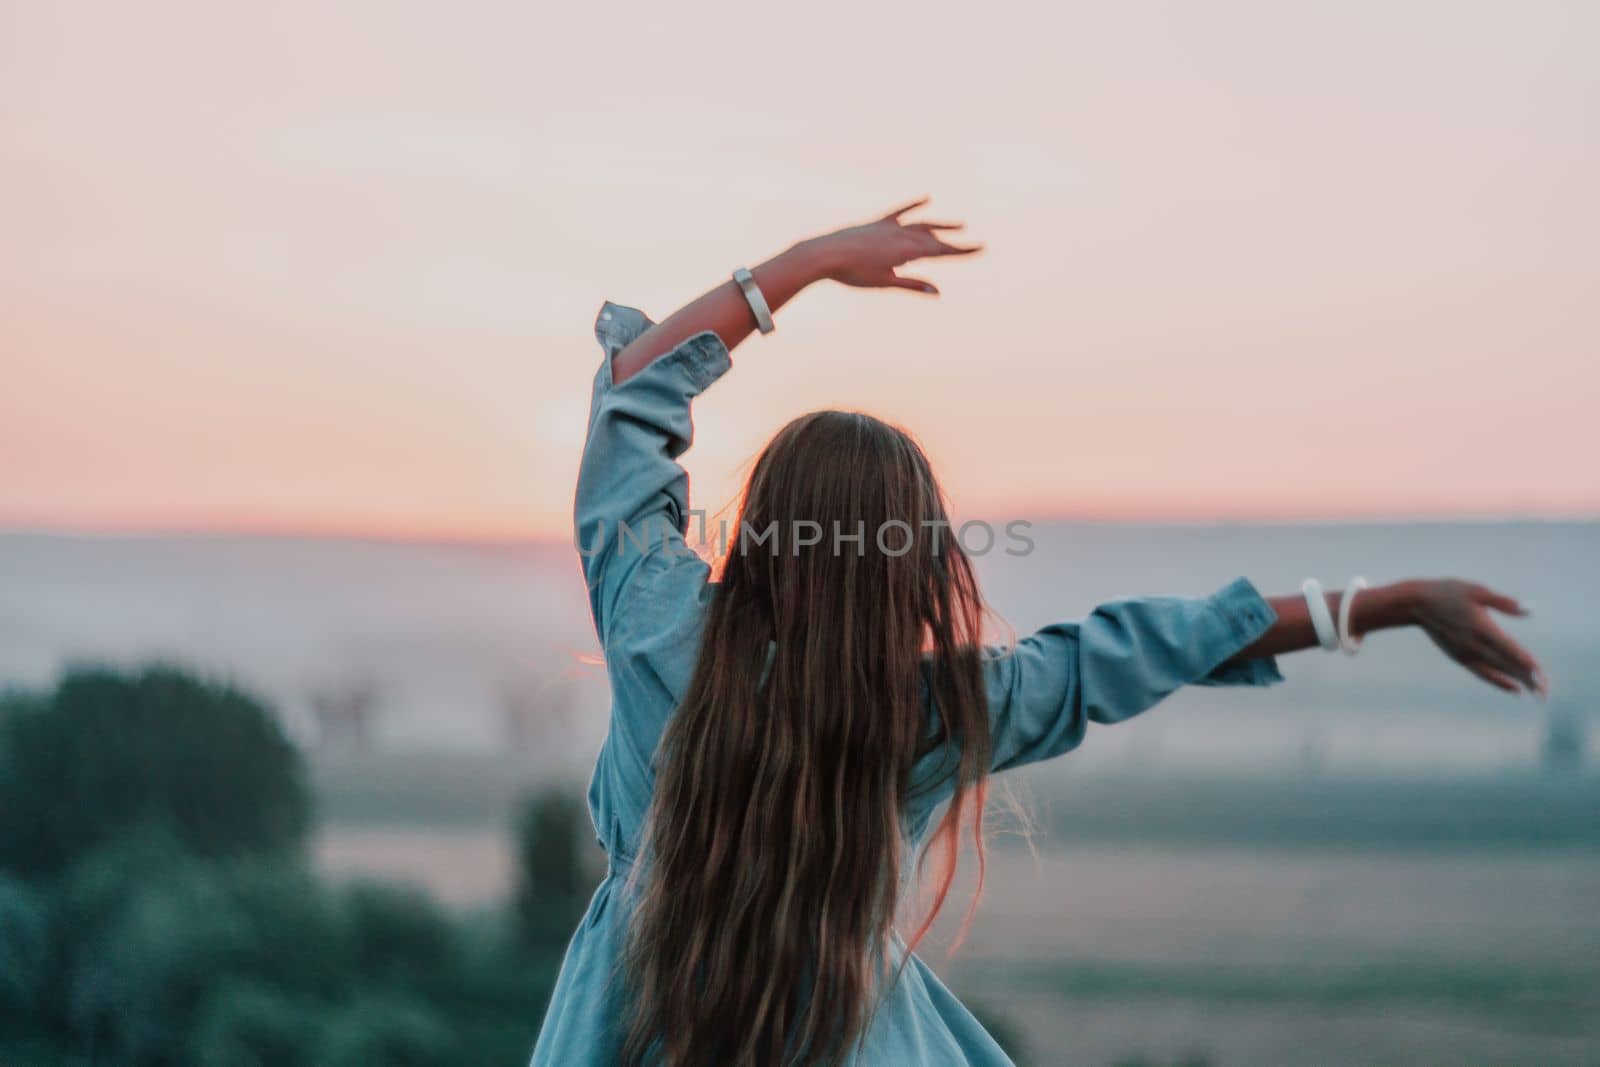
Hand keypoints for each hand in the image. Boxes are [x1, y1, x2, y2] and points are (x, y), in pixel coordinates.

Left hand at [802, 197, 981, 294]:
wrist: (825, 254)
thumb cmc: (853, 274)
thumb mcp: (885, 282)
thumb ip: (912, 285)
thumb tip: (938, 292)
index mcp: (906, 251)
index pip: (941, 251)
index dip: (962, 250)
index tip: (981, 248)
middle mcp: (902, 235)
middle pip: (934, 238)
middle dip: (955, 242)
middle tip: (974, 244)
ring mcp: (890, 227)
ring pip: (921, 225)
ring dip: (941, 225)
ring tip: (959, 224)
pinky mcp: (878, 223)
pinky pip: (900, 212)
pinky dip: (914, 205)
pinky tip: (927, 198)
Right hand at [1412, 579, 1546, 695]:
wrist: (1415, 603)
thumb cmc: (1448, 592)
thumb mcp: (1477, 591)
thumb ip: (1504, 602)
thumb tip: (1531, 610)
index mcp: (1482, 627)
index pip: (1509, 649)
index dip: (1526, 663)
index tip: (1541, 676)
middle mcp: (1474, 644)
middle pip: (1505, 665)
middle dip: (1526, 678)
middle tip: (1545, 693)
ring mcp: (1465, 653)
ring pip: (1496, 671)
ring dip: (1517, 682)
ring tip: (1536, 693)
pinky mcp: (1459, 657)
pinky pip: (1483, 673)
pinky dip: (1499, 681)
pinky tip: (1514, 688)